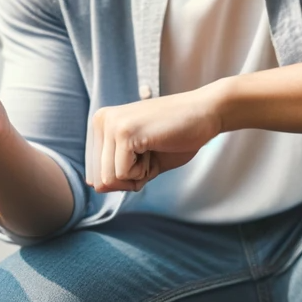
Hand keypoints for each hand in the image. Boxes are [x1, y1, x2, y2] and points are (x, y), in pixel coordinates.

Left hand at [86, 84, 225, 192]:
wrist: (206, 114)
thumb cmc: (177, 137)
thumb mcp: (140, 160)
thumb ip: (117, 174)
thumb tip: (96, 187)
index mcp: (100, 124)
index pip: (95, 172)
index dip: (123, 176)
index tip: (145, 153)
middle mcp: (100, 120)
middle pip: (100, 178)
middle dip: (129, 178)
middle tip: (151, 153)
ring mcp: (111, 124)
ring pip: (109, 179)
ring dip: (137, 175)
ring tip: (153, 149)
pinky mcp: (124, 132)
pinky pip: (122, 174)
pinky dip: (143, 172)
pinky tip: (156, 148)